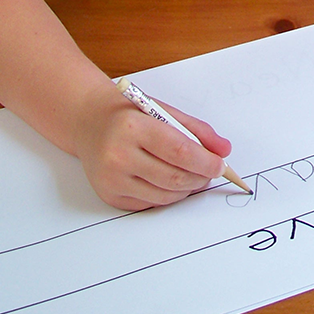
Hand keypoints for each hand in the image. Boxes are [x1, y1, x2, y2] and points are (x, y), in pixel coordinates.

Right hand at [73, 84, 231, 208]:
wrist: (89, 123)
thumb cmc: (129, 115)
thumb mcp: (164, 110)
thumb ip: (197, 130)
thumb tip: (224, 150)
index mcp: (133, 127)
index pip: (178, 150)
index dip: (205, 162)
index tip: (221, 165)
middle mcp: (118, 155)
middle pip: (172, 177)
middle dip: (200, 178)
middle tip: (211, 172)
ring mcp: (111, 179)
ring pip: (163, 196)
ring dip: (187, 189)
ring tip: (195, 176)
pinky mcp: (109, 195)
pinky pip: (149, 203)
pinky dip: (168, 196)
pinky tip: (172, 182)